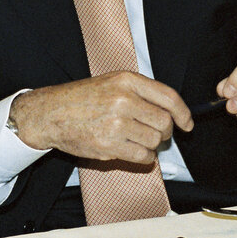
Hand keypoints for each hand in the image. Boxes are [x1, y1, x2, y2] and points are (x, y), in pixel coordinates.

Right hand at [10, 71, 192, 163]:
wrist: (49, 113)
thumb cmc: (79, 98)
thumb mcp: (110, 82)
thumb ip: (140, 92)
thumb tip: (171, 112)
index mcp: (126, 80)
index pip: (169, 98)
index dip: (184, 114)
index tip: (187, 124)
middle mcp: (123, 99)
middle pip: (164, 123)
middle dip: (163, 132)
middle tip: (152, 133)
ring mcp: (116, 123)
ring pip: (155, 142)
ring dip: (150, 146)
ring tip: (135, 140)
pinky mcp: (109, 145)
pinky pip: (142, 156)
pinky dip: (142, 157)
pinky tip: (129, 150)